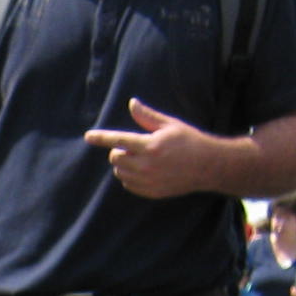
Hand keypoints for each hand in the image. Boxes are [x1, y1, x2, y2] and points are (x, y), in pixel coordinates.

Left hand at [82, 100, 223, 199]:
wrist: (207, 166)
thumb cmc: (189, 141)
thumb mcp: (170, 125)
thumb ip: (147, 116)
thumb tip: (132, 103)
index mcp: (150, 145)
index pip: (118, 140)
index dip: (101, 137)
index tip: (88, 136)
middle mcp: (146, 165)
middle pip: (115, 157)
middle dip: (119, 150)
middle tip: (135, 146)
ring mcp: (147, 181)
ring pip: (119, 172)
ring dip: (123, 163)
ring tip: (141, 157)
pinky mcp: (149, 192)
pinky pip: (127, 184)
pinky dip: (130, 176)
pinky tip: (145, 170)